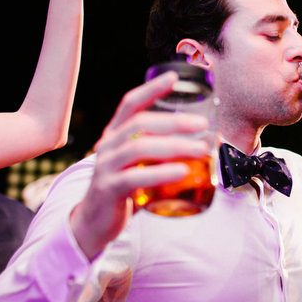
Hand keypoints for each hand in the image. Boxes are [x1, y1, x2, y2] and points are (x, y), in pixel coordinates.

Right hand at [69, 72, 209, 259]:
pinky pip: (135, 178)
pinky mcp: (108, 190)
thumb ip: (163, 154)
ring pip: (139, 148)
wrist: (94, 224)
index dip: (151, 89)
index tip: (173, 77)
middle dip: (174, 121)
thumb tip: (207, 145)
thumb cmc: (125, 191)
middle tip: (202, 126)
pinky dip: (160, 173)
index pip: (130, 104)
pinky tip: (181, 172)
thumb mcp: (140, 165)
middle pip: (140, 124)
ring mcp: (105, 167)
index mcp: (115, 135)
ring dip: (173, 146)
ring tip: (200, 150)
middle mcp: (107, 146)